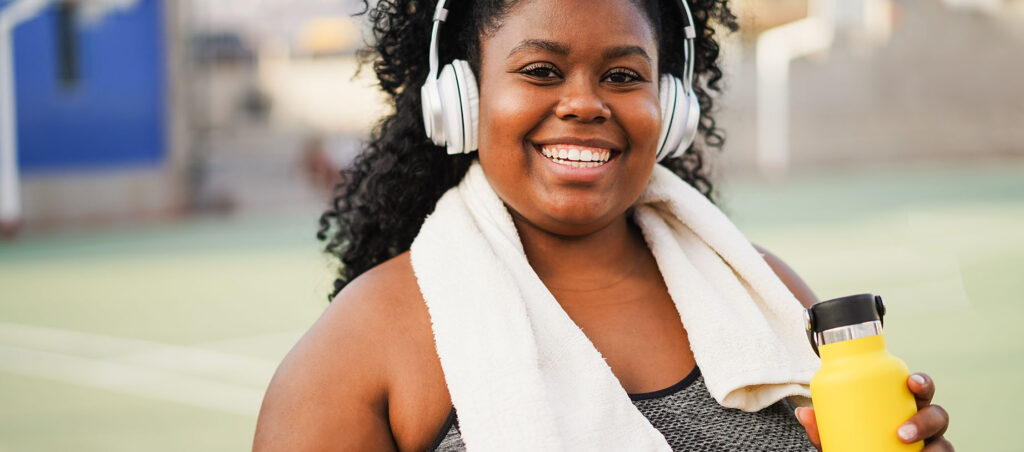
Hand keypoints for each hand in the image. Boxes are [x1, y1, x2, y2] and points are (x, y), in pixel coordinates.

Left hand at [794, 373, 952, 450]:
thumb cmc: (856, 446)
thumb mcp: (838, 439)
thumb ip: (824, 429)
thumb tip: (803, 413)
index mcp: (902, 405)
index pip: (919, 388)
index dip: (921, 382)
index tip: (910, 382)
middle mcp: (922, 423)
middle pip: (938, 414)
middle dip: (926, 420)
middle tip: (902, 432)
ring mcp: (932, 444)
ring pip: (945, 443)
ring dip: (935, 448)